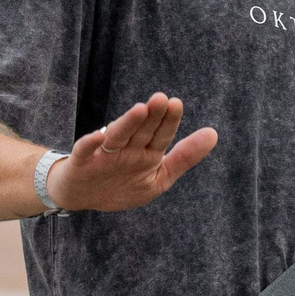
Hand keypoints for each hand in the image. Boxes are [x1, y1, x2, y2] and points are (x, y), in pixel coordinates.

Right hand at [46, 92, 217, 213]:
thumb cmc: (122, 185)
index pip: (161, 134)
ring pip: (117, 136)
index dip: (169, 121)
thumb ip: (184, 158)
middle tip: (162, 99)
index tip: (176, 104)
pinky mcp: (82, 162)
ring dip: (127, 123)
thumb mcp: (158, 178)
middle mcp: (126, 149)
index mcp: (146, 153)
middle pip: (141, 130)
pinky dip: (90, 144)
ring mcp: (104, 154)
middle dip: (152, 116)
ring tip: (140, 109)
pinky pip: (85, 152)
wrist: (81, 196)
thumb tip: (213, 133)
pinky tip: (98, 138)